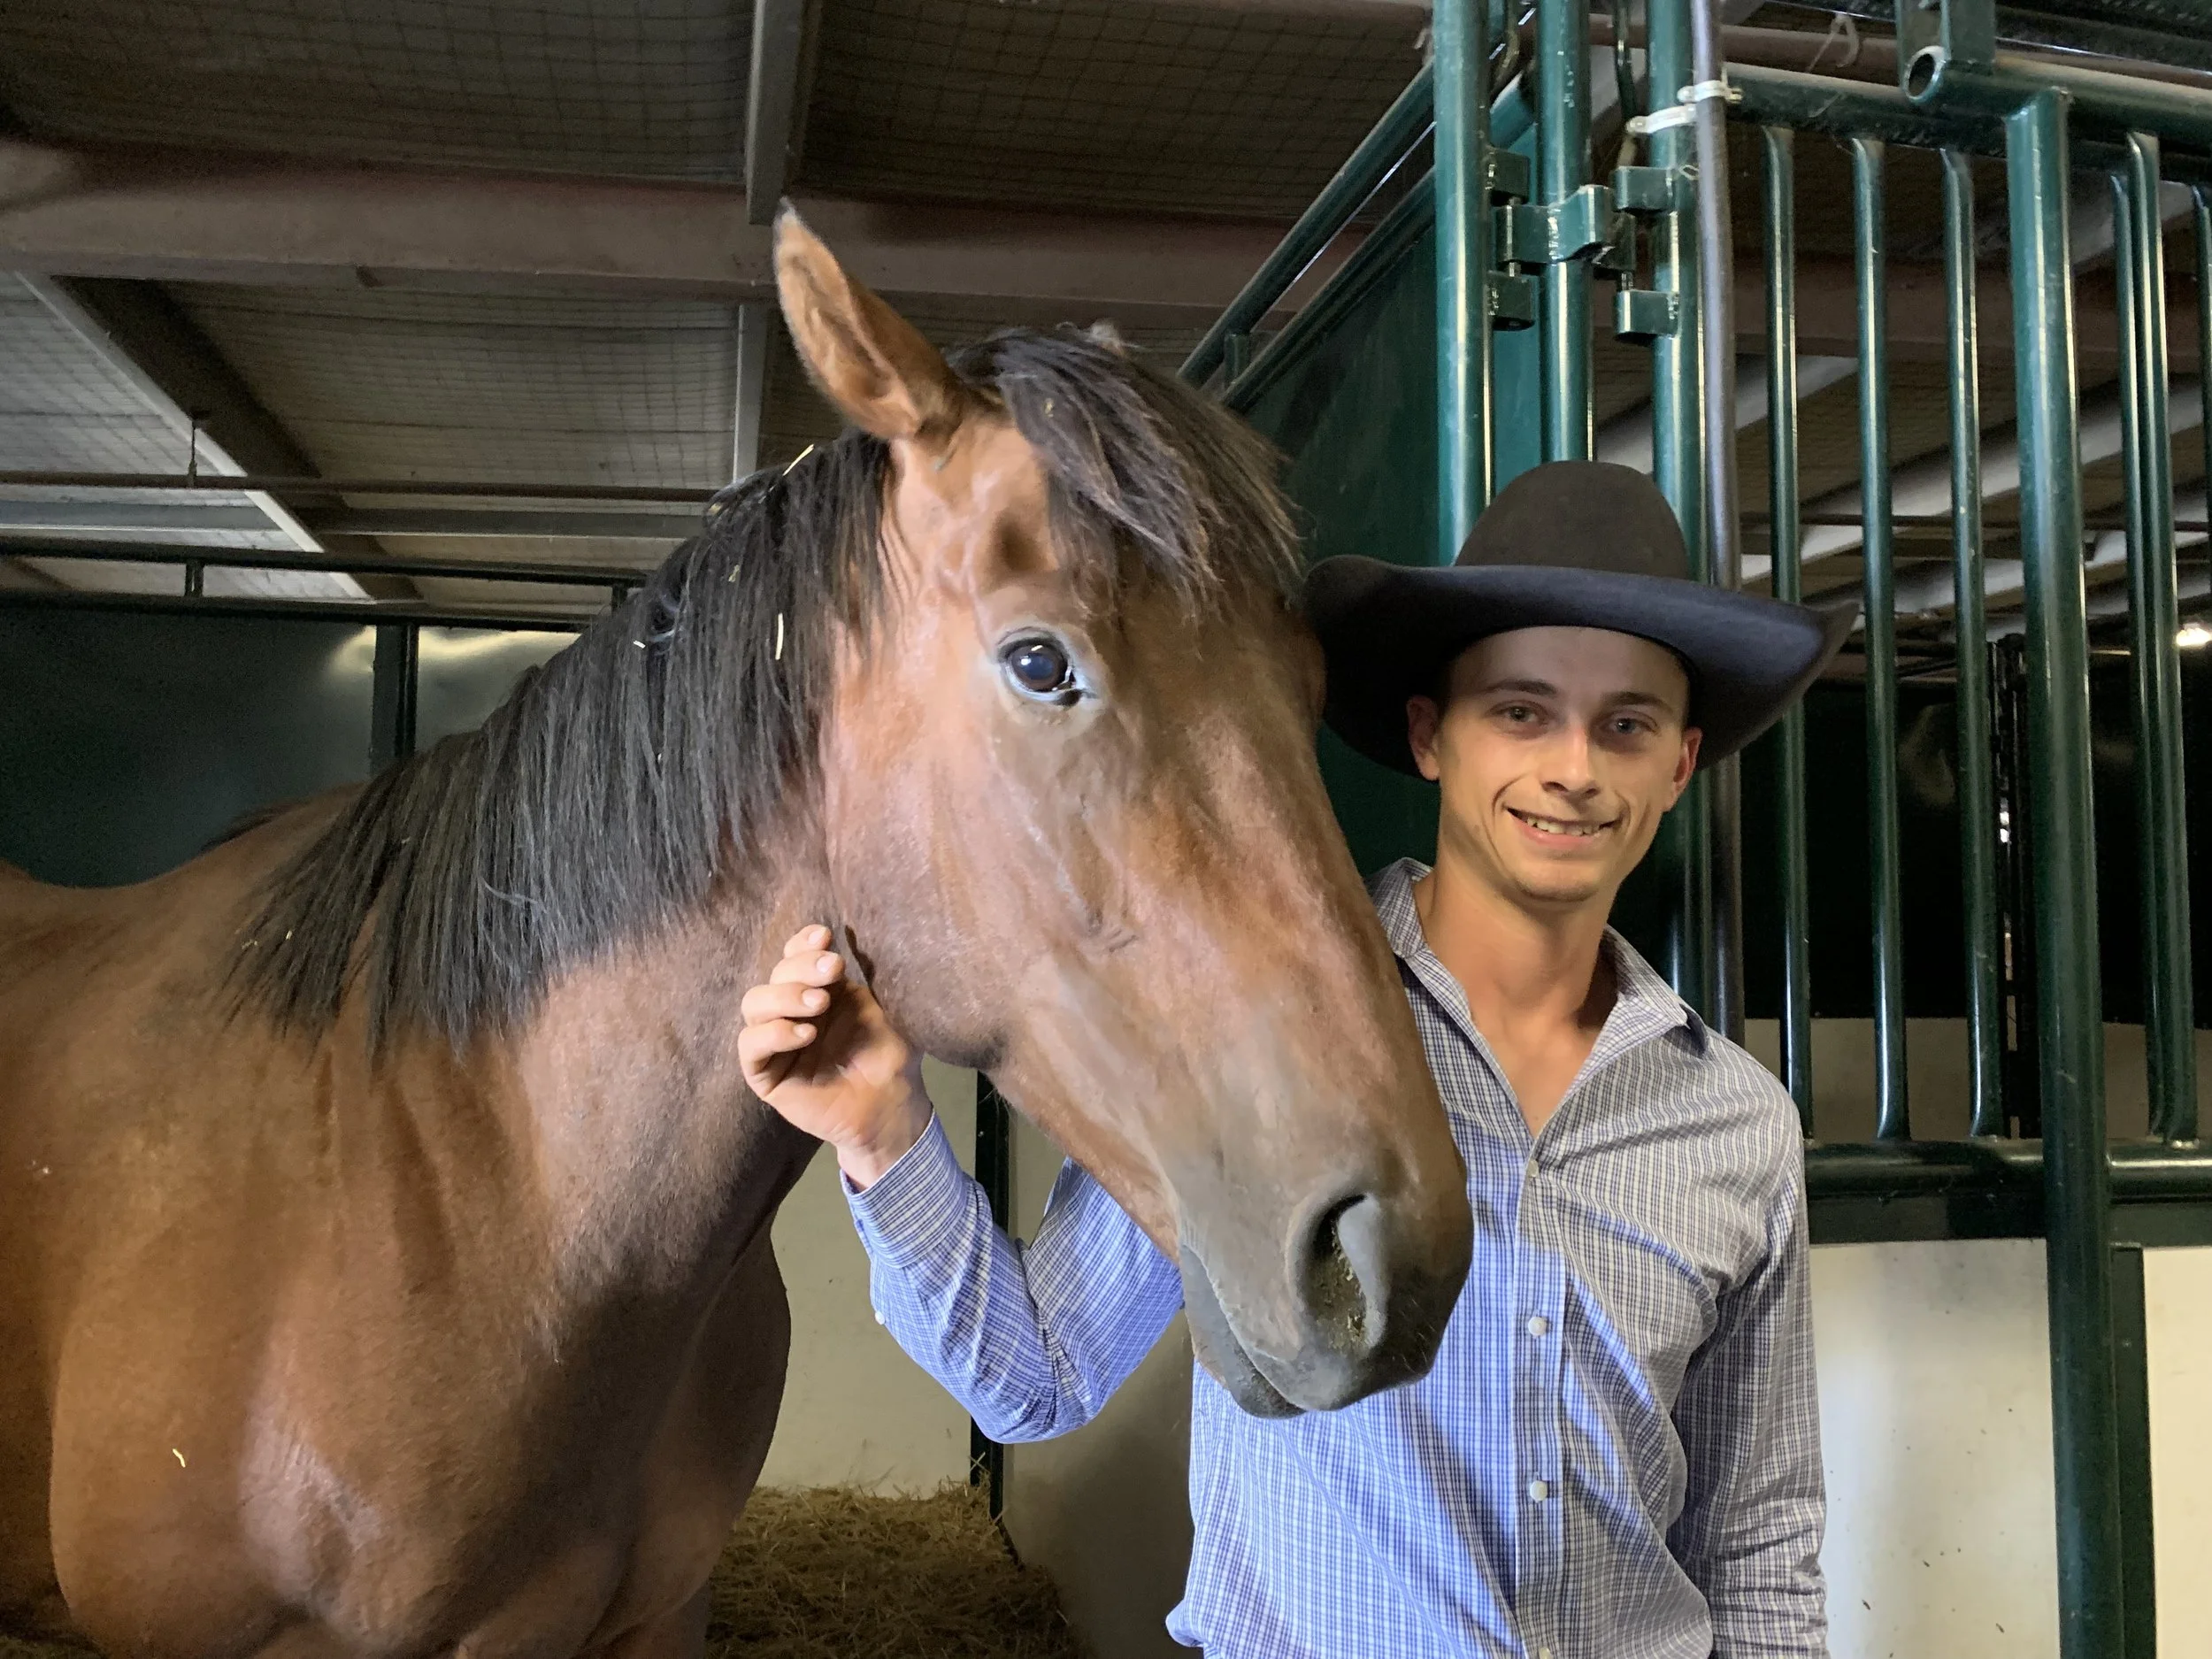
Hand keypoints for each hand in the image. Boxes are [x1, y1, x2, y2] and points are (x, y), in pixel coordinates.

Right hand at [738, 925, 931, 1188]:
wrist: (892, 1105)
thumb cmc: (891, 1055)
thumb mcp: (885, 1008)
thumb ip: (866, 977)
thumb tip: (852, 939)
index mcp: (818, 990)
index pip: (794, 957)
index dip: (802, 944)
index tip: (824, 936)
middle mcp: (792, 1012)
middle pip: (775, 975)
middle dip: (801, 967)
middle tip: (832, 970)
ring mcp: (775, 1042)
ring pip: (754, 1004)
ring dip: (785, 997)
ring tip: (821, 1005)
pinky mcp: (766, 1075)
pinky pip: (750, 1047)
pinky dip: (773, 1034)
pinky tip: (805, 1034)